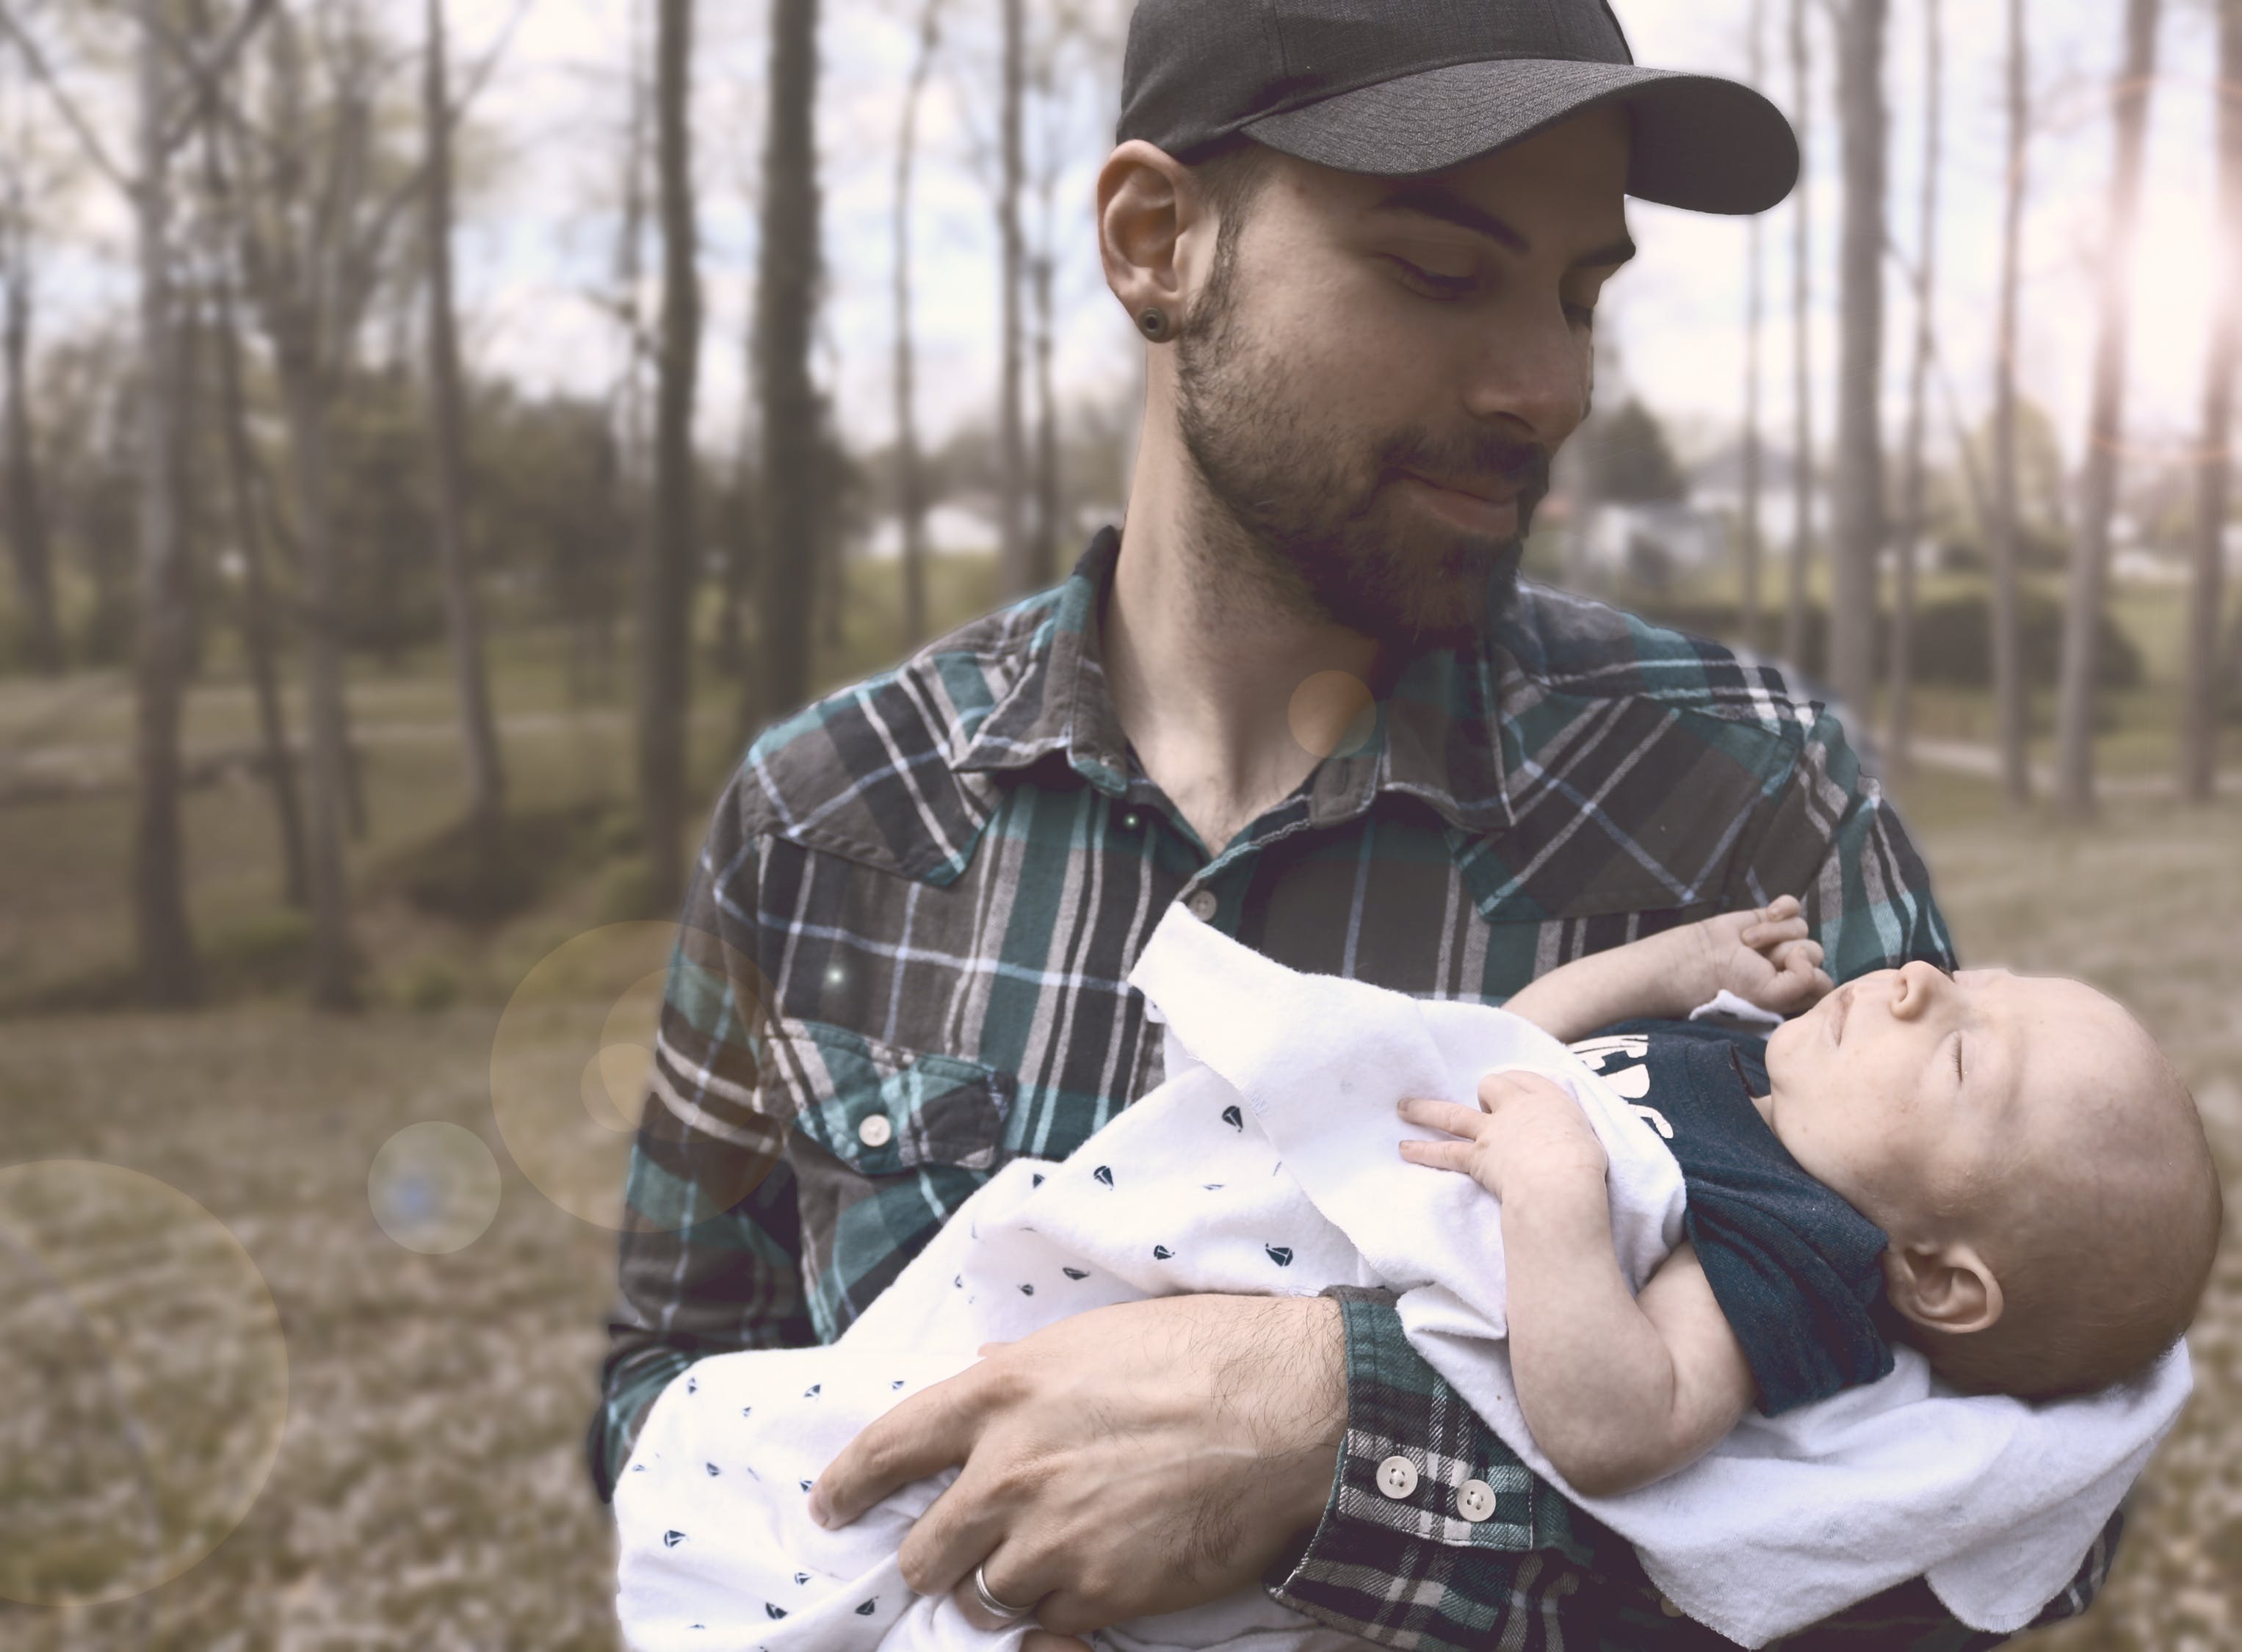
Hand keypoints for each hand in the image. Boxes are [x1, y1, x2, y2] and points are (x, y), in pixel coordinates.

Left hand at [805, 1294, 1344, 1638]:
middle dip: (933, 1560)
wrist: (1289, 1412)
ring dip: (995, 1592)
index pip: (888, 1447)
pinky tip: (1074, 1604)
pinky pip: (1042, 1634)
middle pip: (924, 1550)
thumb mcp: (1093, 1339)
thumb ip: (1025, 1374)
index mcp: (1000, 1393)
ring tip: (1034, 1572)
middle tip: (952, 1557)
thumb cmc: (1203, 1354)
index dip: (848, 1485)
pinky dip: (1049, 1628)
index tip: (833, 1508)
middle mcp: (1008, 1472)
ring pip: (979, 1599)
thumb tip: (987, 1378)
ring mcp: (1050, 1541)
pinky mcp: (1099, 1594)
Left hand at [1398, 1068, 1607, 1204]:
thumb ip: (1571, 1135)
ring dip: (1425, 1110)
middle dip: (1486, 1094)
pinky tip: (1405, 1149)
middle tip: (1485, 1108)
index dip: (1517, 1083)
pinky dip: (1423, 1151)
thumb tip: (1569, 1144)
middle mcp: (1517, 1109)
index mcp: (1549, 1100)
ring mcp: (1493, 1132)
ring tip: (1404, 1108)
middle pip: (1492, 1086)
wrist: (1558, 1181)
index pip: (1527, 1080)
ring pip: (1453, 1114)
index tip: (1513, 1088)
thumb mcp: (1588, 1140)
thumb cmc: (1583, 1164)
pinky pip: (1445, 1152)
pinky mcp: (1478, 1157)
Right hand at [1692, 894, 1831, 1016]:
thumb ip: (1804, 981)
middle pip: (1815, 952)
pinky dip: (1783, 907)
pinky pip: (1794, 906)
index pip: (1825, 983)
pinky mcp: (1771, 917)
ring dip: (1773, 933)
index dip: (1809, 976)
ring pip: (1801, 928)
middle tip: (1759, 961)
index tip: (1781, 977)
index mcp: (1796, 991)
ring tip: (1747, 942)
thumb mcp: (1772, 995)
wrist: (1699, 959)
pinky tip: (1768, 914)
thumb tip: (1804, 951)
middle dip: (1786, 954)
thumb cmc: (1733, 984)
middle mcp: (1793, 965)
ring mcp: (1783, 940)